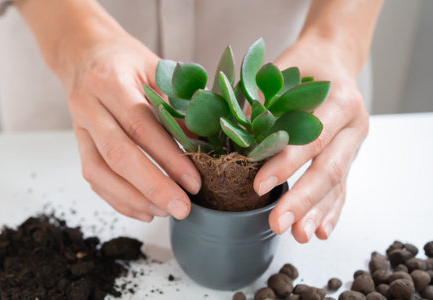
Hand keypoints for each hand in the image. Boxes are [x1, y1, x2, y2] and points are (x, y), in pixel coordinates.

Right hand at [57, 28, 200, 221]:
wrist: (83, 52)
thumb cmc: (125, 59)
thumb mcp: (155, 69)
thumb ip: (176, 103)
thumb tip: (202, 141)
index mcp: (111, 82)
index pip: (141, 127)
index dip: (169, 158)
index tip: (194, 182)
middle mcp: (89, 107)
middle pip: (118, 155)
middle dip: (152, 187)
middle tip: (182, 208)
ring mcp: (79, 128)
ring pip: (99, 172)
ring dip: (133, 199)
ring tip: (165, 212)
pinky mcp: (79, 144)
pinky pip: (93, 178)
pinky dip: (118, 199)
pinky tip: (144, 209)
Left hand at [253, 36, 368, 241]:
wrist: (332, 60)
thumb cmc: (302, 66)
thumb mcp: (280, 73)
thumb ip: (261, 105)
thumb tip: (230, 137)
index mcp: (339, 101)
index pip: (311, 138)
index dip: (286, 163)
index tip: (259, 185)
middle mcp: (354, 125)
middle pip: (329, 169)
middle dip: (302, 200)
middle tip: (279, 223)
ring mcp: (354, 144)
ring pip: (338, 185)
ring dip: (316, 213)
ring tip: (300, 236)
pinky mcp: (348, 158)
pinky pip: (342, 189)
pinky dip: (330, 211)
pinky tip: (320, 231)